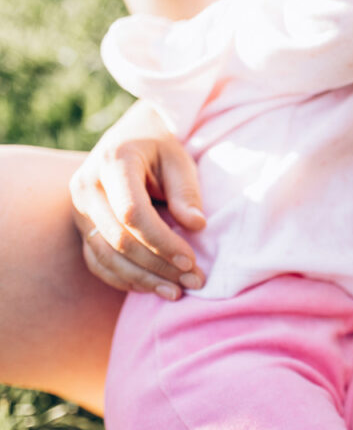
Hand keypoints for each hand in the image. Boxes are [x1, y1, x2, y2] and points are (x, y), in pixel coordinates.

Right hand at [69, 101, 205, 299]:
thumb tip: (196, 225)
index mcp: (112, 163)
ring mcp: (79, 209)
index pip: (132, 213)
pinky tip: (153, 288)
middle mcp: (86, 187)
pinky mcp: (82, 226)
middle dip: (159, 266)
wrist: (131, 137)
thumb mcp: (180, 160)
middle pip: (119, 239)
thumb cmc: (161, 148)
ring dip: (143, 279)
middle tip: (195, 280)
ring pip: (106, 256)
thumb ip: (187, 192)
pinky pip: (97, 261)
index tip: (192, 259)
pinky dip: (124, 279)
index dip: (162, 242)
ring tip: (178, 292)